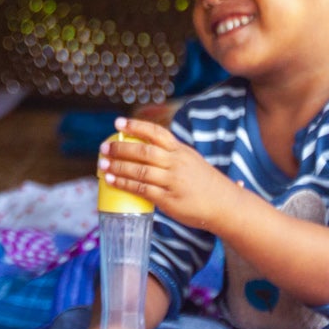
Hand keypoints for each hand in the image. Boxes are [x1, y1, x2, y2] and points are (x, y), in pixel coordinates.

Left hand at [100, 116, 238, 232]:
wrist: (225, 205)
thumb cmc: (206, 183)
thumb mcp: (191, 161)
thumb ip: (171, 155)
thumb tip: (144, 150)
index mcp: (181, 151)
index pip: (156, 133)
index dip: (136, 126)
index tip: (118, 123)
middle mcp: (176, 163)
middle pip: (144, 151)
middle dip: (121, 148)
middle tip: (104, 147)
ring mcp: (173, 181)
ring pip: (140, 170)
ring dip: (118, 167)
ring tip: (103, 165)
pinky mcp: (169, 199)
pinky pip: (142, 189)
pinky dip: (125, 184)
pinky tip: (113, 181)